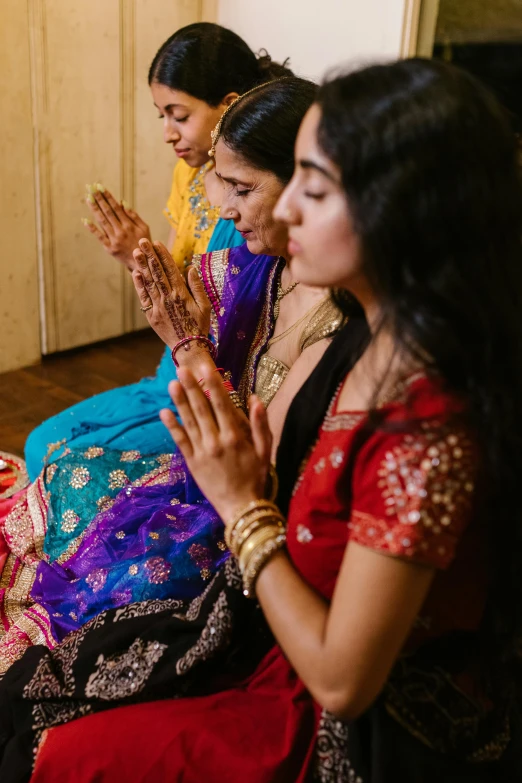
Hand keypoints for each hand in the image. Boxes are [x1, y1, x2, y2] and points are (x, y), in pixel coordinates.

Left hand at [82, 184, 150, 270]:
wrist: (143, 264)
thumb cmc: (144, 243)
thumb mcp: (144, 228)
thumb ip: (134, 215)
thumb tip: (122, 202)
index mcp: (129, 225)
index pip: (116, 207)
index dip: (107, 196)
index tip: (100, 186)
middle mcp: (121, 230)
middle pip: (107, 212)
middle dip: (98, 198)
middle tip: (90, 187)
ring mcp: (114, 239)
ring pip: (102, 221)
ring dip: (94, 208)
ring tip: (87, 197)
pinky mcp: (109, 248)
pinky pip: (99, 236)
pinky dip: (92, 228)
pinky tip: (85, 220)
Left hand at [131, 240, 210, 357]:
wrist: (188, 348)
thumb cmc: (199, 326)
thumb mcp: (204, 305)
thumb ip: (197, 286)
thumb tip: (191, 268)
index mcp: (181, 294)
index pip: (170, 269)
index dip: (163, 255)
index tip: (157, 243)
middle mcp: (168, 298)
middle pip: (157, 272)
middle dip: (150, 255)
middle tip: (142, 241)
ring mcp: (158, 306)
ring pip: (149, 282)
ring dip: (142, 266)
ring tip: (137, 252)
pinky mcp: (151, 315)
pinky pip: (144, 297)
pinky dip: (139, 285)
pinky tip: (136, 273)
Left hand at [160, 366, 271, 522]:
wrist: (241, 508)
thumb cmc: (256, 477)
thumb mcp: (265, 451)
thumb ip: (261, 424)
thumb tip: (256, 398)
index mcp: (235, 436)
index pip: (222, 404)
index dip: (213, 384)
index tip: (205, 367)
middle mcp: (216, 441)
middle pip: (201, 409)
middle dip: (192, 387)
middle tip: (181, 368)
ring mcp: (201, 452)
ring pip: (188, 422)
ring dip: (179, 402)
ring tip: (172, 384)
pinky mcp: (192, 463)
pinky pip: (180, 441)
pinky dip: (172, 427)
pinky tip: (164, 412)